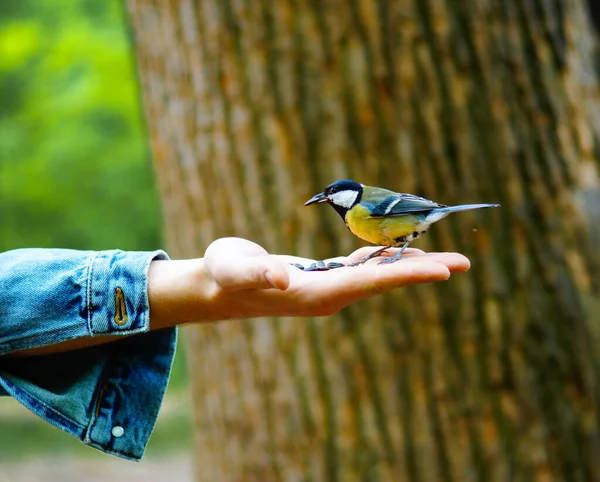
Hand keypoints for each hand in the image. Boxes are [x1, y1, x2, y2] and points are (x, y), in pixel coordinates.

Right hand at [149, 237, 469, 323]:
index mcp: (317, 293)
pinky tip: (397, 252)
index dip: (407, 275)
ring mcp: (328, 287)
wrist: (217, 287)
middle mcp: (329, 294)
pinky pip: (362, 267)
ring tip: (444, 258)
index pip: (370, 282)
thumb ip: (259, 273)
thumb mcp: (236, 269)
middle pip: (384, 280)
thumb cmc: (224, 275)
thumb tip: (283, 279)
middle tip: (464, 263)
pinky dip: (383, 258)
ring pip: (377, 274)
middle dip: (422, 271)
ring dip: (408, 265)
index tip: (444, 271)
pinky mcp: (322, 277)